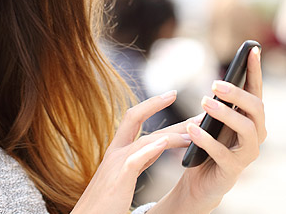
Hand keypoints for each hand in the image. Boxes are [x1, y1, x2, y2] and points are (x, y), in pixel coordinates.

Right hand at [71, 90, 192, 213]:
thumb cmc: (104, 207)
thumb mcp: (123, 179)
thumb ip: (138, 163)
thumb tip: (156, 151)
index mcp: (117, 153)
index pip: (135, 122)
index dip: (152, 108)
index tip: (169, 97)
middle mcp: (115, 153)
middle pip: (134, 118)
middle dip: (155, 104)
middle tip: (176, 93)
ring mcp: (115, 164)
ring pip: (144, 139)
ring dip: (170, 133)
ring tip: (191, 131)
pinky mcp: (118, 179)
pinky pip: (135, 159)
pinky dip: (150, 149)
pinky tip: (165, 143)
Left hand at [152, 46, 266, 213]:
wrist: (198, 181)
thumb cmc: (206, 144)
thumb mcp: (211, 120)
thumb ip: (219, 104)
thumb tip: (220, 83)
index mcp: (248, 118)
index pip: (255, 90)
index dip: (254, 70)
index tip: (251, 49)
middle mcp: (254, 135)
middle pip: (257, 108)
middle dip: (238, 94)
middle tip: (215, 84)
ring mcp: (246, 154)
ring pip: (246, 129)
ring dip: (225, 113)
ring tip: (203, 103)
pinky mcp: (232, 171)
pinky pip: (223, 153)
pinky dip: (206, 139)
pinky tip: (191, 129)